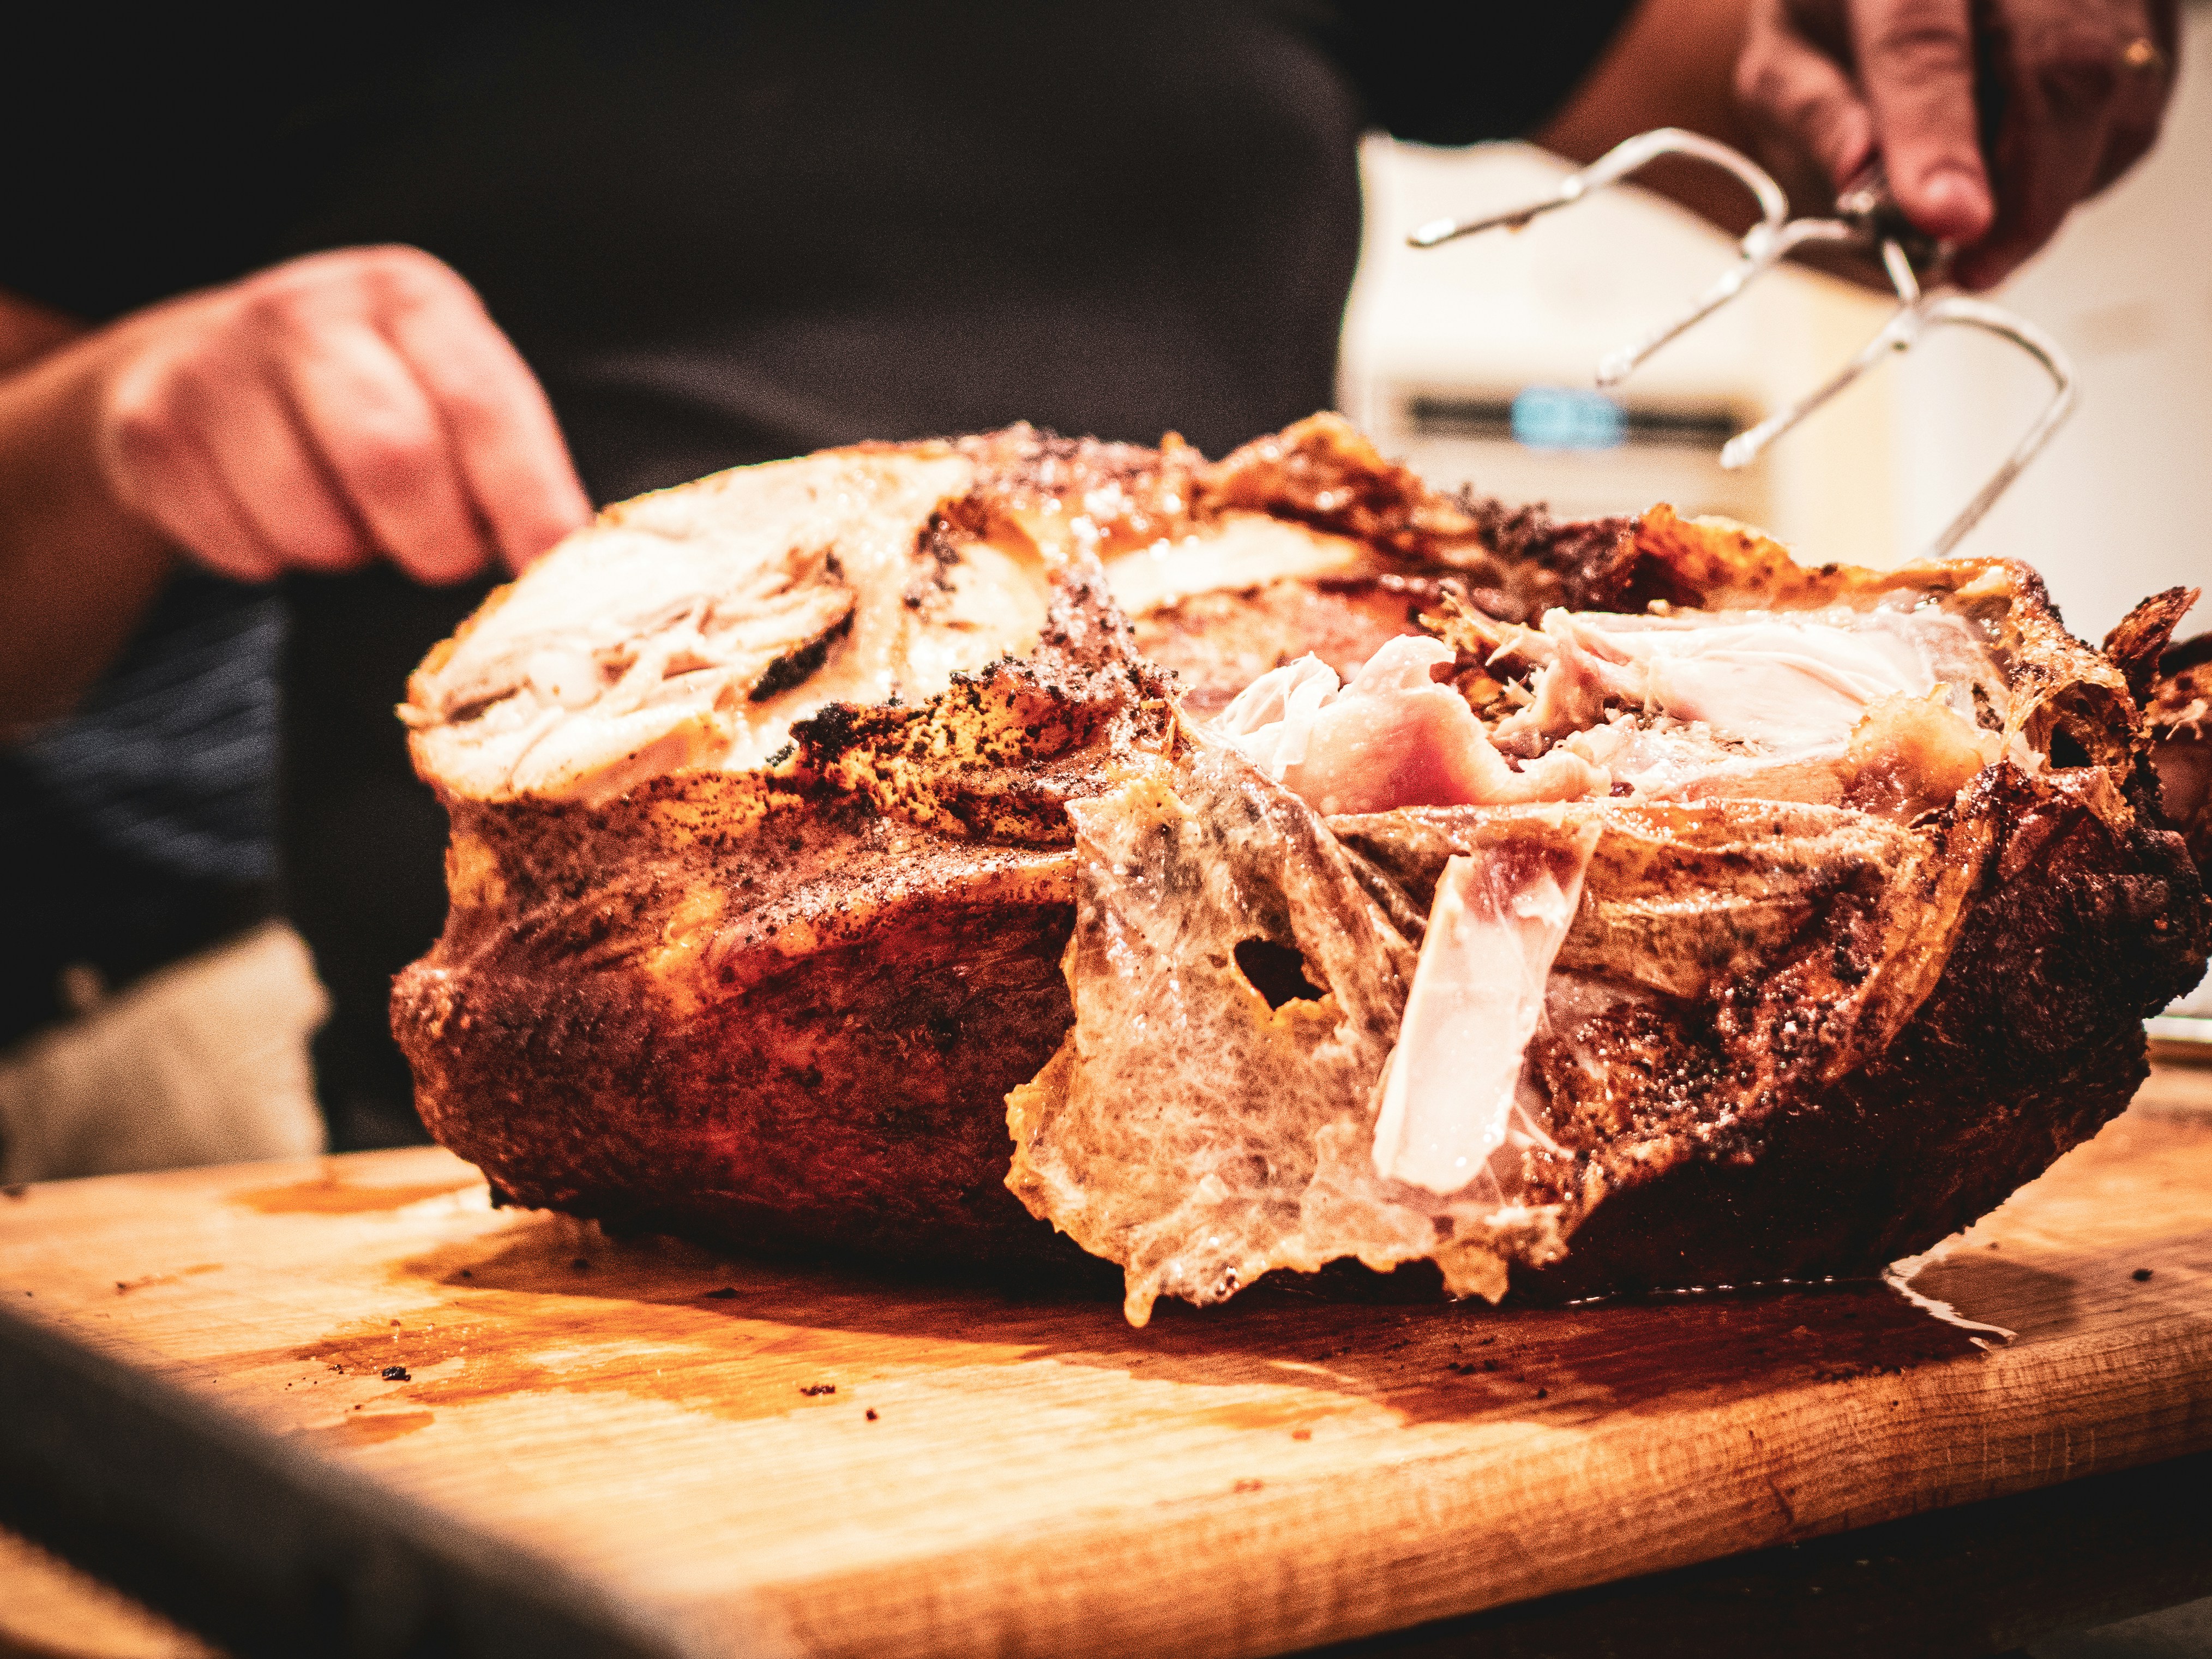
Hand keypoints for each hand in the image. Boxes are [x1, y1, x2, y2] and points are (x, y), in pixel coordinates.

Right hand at [92, 246, 590, 584]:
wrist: (201, 366)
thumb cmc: (368, 394)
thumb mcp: (444, 385)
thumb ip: (506, 450)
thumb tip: (569, 553)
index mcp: (409, 297)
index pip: (483, 403)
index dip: (527, 494)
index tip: (552, 561)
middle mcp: (310, 310)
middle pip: (392, 459)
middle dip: (435, 540)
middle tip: (442, 557)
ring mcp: (219, 362)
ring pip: (312, 521)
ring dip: (348, 553)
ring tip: (351, 520)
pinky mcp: (152, 426)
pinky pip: (240, 545)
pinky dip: (273, 560)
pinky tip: (276, 515)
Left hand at [1736, 0, 2178, 287]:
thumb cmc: (1834, 16)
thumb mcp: (1783, 56)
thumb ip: (1811, 110)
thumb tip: (1858, 174)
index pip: (1924, 46)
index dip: (1940, 139)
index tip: (1949, 221)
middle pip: (2062, 68)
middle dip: (2025, 193)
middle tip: (1973, 264)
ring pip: (2117, 93)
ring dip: (2056, 184)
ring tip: (1987, 225)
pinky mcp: (2138, 15)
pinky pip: (2136, 103)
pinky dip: (2085, 161)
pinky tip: (2024, 178)